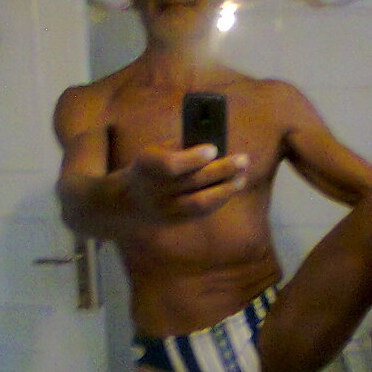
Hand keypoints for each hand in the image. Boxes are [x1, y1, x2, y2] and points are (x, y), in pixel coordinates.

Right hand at [127, 142, 248, 219]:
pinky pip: (200, 213)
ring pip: (200, 202)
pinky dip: (218, 200)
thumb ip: (181, 149)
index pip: (171, 165)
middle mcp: (155, 191)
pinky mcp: (174, 221)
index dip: (193, 158)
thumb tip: (216, 149)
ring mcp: (165, 210)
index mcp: (147, 166)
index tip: (214, 149)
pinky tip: (230, 189)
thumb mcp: (155, 152)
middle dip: (222, 170)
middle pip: (193, 182)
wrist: (127, 201)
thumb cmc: (150, 168)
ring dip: (225, 190)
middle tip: (243, 160)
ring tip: (241, 178)